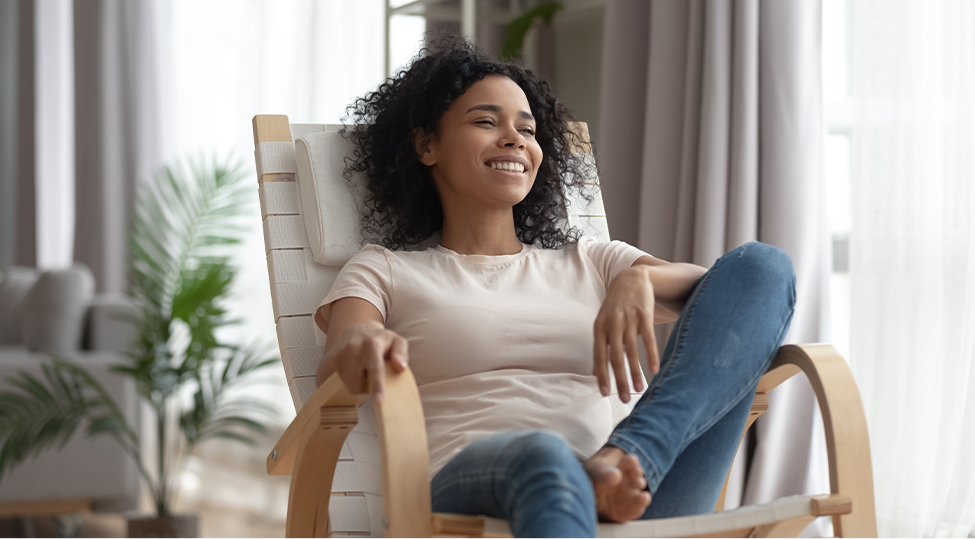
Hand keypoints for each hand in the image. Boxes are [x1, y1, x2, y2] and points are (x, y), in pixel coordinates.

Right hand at [327, 320, 408, 404]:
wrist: (358, 329)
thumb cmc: (382, 339)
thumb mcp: (397, 342)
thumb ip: (401, 354)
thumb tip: (401, 368)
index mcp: (373, 344)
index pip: (375, 368)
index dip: (377, 386)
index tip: (379, 401)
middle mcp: (355, 348)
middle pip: (360, 383)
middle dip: (369, 386)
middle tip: (375, 375)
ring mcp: (342, 353)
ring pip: (351, 385)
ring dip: (360, 383)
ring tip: (366, 370)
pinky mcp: (335, 358)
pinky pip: (344, 381)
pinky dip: (353, 379)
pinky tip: (357, 368)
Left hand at [593, 265, 660, 402]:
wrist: (632, 278)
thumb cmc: (616, 306)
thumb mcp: (603, 323)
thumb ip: (601, 346)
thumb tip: (595, 373)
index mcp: (599, 328)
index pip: (599, 356)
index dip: (602, 375)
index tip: (605, 393)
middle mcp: (612, 324)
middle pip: (615, 357)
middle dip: (620, 380)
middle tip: (624, 399)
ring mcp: (628, 319)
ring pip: (631, 351)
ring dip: (635, 372)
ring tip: (640, 389)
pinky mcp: (644, 314)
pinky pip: (648, 339)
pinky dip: (651, 355)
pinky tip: (654, 370)